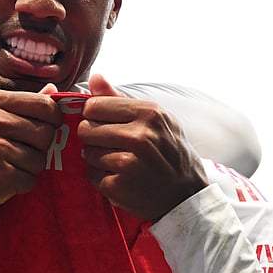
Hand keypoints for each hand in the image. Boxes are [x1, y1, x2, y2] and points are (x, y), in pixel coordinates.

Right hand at [0, 89, 62, 217]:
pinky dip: (20, 186)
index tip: (37, 132)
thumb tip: (53, 90)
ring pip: (40, 158)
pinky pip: (30, 180)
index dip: (50, 122)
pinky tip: (1, 183)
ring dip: (28, 169)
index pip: (44, 105)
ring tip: (5, 168)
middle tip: (16, 155)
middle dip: (38, 148)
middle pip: (46, 132)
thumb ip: (16, 104)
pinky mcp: (0, 173)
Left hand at [79, 77, 208, 221]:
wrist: (187, 195)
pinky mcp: (119, 185)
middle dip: (93, 139)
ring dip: (97, 160)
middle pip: (85, 129)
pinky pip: (92, 176)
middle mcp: (139, 136)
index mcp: (149, 113)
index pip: (94, 106)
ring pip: (86, 153)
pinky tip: (121, 179)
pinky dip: (102, 179)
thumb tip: (94, 77)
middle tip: (112, 147)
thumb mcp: (155, 120)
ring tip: (119, 163)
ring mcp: (128, 162)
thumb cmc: (169, 153)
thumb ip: (120, 99)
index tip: (106, 125)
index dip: (95, 117)